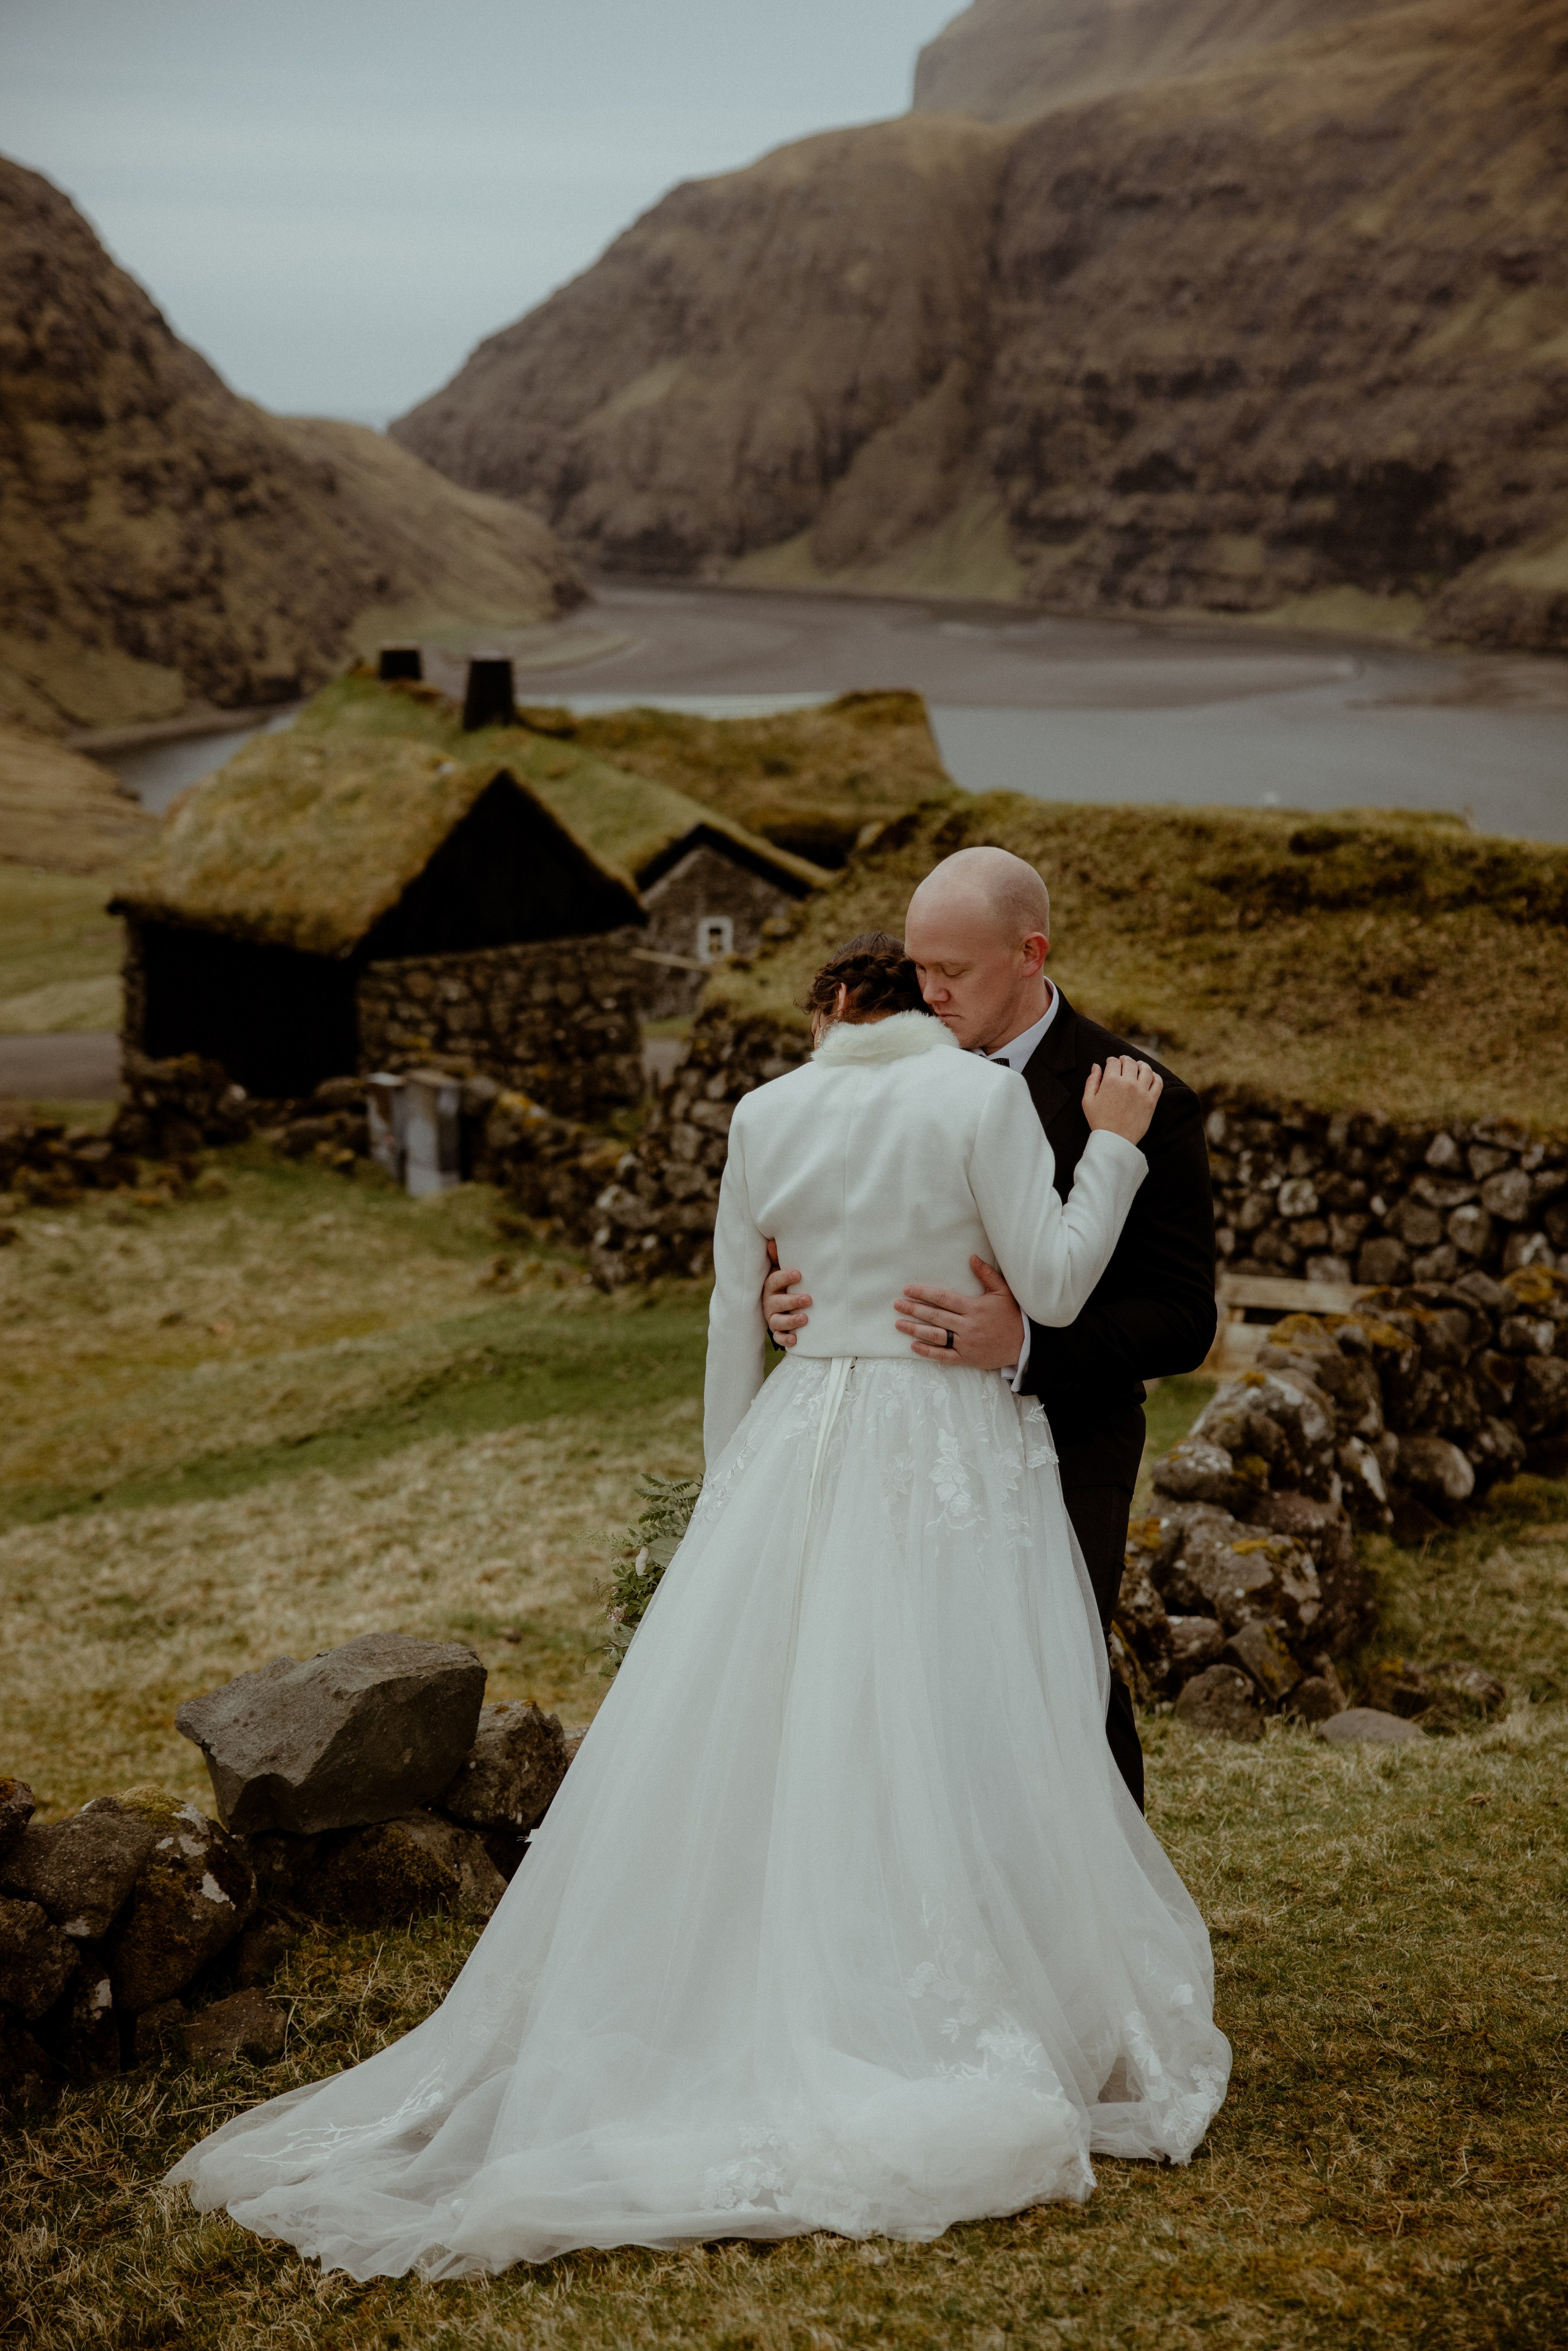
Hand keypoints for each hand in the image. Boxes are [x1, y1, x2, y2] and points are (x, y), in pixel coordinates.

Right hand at [763, 1238, 811, 1347]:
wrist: (782, 1303)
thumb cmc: (785, 1283)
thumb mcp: (781, 1269)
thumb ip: (778, 1257)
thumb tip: (772, 1241)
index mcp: (770, 1286)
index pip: (774, 1281)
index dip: (785, 1277)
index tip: (798, 1274)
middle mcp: (769, 1302)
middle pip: (776, 1302)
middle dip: (791, 1301)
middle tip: (808, 1299)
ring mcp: (772, 1317)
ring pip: (776, 1321)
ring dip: (790, 1321)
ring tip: (805, 1319)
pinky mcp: (777, 1331)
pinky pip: (778, 1337)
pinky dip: (785, 1339)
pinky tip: (795, 1339)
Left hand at [894, 1258, 1026, 1369]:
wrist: (1025, 1344)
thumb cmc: (1013, 1316)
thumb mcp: (1003, 1291)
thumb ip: (986, 1274)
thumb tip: (972, 1257)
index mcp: (974, 1307)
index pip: (943, 1298)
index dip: (924, 1293)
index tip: (908, 1290)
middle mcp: (967, 1325)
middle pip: (935, 1316)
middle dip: (913, 1309)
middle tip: (897, 1305)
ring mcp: (966, 1343)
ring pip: (936, 1335)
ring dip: (915, 1329)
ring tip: (899, 1324)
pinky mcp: (967, 1357)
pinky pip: (944, 1355)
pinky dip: (928, 1351)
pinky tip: (914, 1345)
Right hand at [1083, 1055, 1161, 1144]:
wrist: (1115, 1140)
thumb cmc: (1099, 1121)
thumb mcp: (1088, 1100)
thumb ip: (1092, 1081)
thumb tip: (1096, 1066)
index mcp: (1111, 1081)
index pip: (1114, 1062)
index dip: (1111, 1060)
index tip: (1111, 1062)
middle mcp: (1128, 1083)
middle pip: (1130, 1063)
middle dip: (1125, 1060)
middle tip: (1124, 1061)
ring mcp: (1142, 1091)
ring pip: (1146, 1070)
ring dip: (1142, 1065)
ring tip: (1139, 1065)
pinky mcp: (1151, 1101)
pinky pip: (1158, 1083)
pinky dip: (1155, 1076)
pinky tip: (1151, 1076)